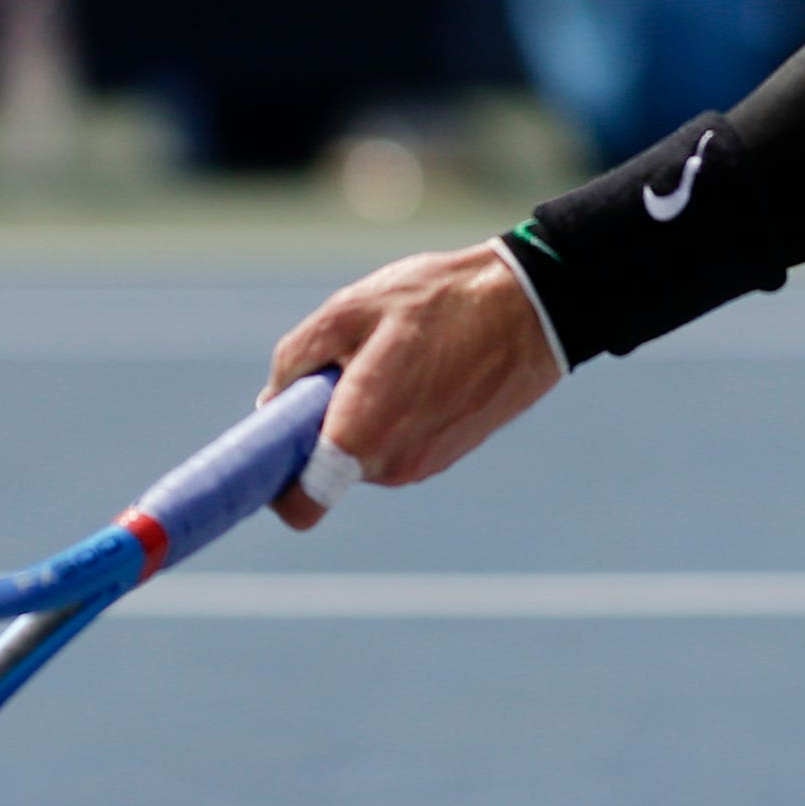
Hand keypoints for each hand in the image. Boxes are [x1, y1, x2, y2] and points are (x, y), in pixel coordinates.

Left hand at [260, 241, 562, 526]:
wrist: (532, 308)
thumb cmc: (440, 302)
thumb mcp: (349, 309)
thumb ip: (295, 358)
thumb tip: (272, 400)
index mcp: (362, 433)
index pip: (300, 503)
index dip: (274, 483)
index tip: (275, 442)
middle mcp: (392, 464)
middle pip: (325, 467)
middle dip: (319, 425)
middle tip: (343, 366)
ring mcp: (423, 464)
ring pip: (362, 453)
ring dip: (358, 416)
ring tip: (392, 357)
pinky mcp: (444, 455)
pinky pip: (395, 445)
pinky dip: (391, 416)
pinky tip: (419, 367)